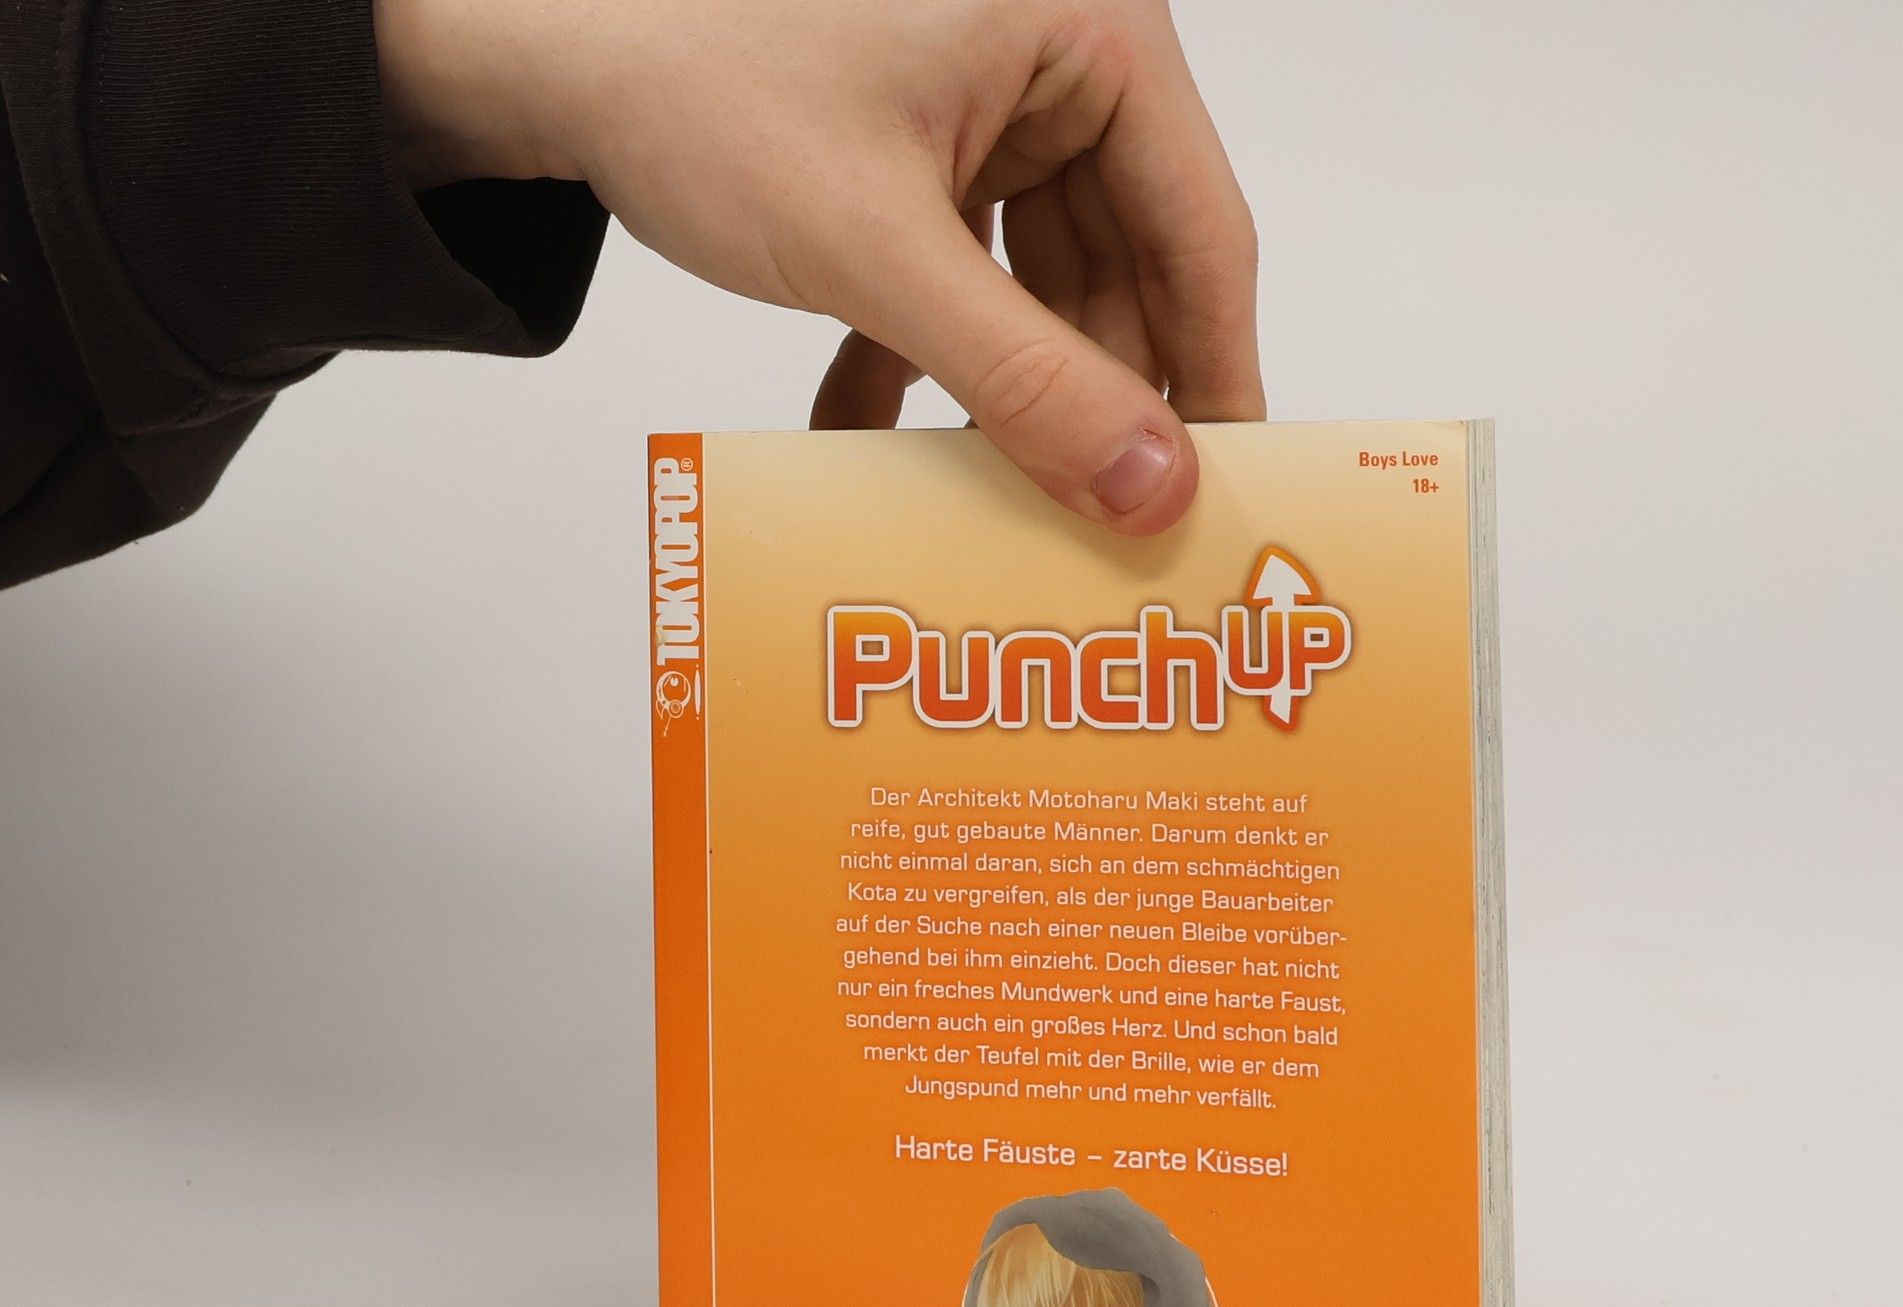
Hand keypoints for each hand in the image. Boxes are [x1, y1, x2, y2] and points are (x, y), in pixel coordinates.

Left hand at [376, 0, 1262, 534]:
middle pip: (1124, 271)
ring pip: (1039, 291)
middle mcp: (1052, 61)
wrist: (543, 56)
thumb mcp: (880, 252)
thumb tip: (1150, 489)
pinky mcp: (920, 155)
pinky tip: (872, 433)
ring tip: (987, 501)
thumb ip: (1026, 381)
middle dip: (1094, 402)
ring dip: (1001, 397)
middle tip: (1101, 526)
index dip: (1214, 374)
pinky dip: (923, 360)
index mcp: (1086, 31)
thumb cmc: (699, 88)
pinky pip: (961, 282)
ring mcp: (984, 109)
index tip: (1223, 492)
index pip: (1200, 230)